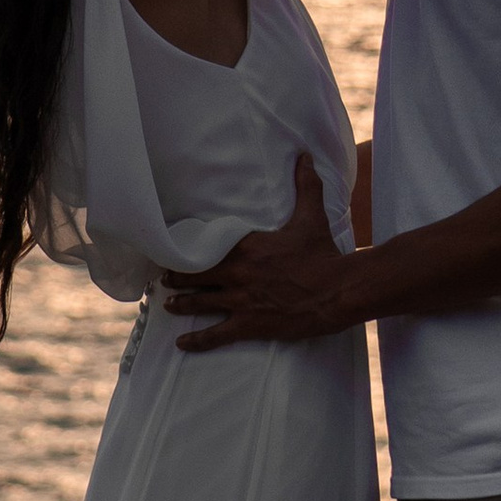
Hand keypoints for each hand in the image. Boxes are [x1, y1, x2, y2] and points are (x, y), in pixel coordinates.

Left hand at [165, 157, 354, 351]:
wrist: (337, 289)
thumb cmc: (323, 254)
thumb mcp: (312, 217)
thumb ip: (305, 186)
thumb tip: (305, 156)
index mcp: (247, 247)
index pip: (208, 246)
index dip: (188, 250)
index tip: (173, 250)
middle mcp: (238, 272)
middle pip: (196, 275)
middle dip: (176, 277)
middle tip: (163, 278)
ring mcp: (241, 300)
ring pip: (200, 302)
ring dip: (181, 303)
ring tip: (168, 304)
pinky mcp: (250, 324)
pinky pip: (216, 335)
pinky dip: (197, 340)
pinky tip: (181, 344)